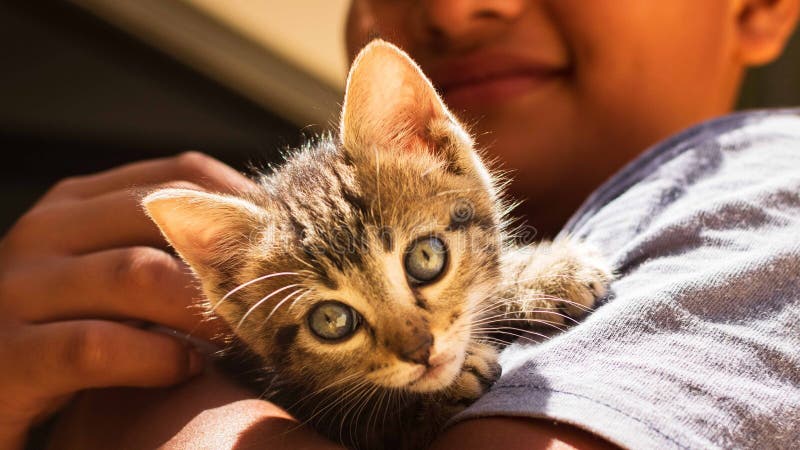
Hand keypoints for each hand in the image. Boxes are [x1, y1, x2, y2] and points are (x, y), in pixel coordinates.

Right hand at [0, 152, 254, 448]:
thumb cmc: (67, 330)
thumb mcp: (113, 277)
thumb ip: (167, 251)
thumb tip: (264, 238)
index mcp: (77, 203)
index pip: (181, 173)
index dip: (244, 200)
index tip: (289, 238)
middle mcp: (45, 232)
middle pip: (167, 219)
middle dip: (233, 258)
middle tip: (278, 294)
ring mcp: (19, 289)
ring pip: (140, 275)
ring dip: (204, 309)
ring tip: (239, 337)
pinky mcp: (9, 355)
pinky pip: (99, 346)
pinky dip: (157, 358)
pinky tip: (185, 368)